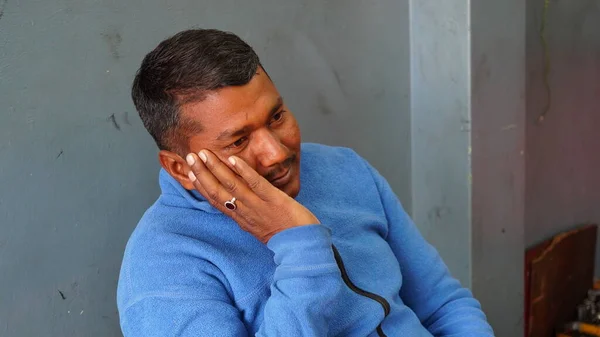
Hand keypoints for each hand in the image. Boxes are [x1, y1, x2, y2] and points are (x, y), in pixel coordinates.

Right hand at [186, 150, 319, 242]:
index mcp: (241, 218)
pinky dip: (243, 171)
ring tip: (204, 153)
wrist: (304, 247)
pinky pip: (256, 184)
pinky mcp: (274, 200)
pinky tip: (233, 159)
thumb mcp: (260, 226)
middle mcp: (245, 212)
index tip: (189, 172)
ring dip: (216, 168)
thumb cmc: (286, 236)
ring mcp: (259, 206)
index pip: (216, 200)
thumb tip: (240, 202)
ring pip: (232, 186)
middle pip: (217, 192)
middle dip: (202, 173)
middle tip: (190, 156)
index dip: (201, 186)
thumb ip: (249, 212)